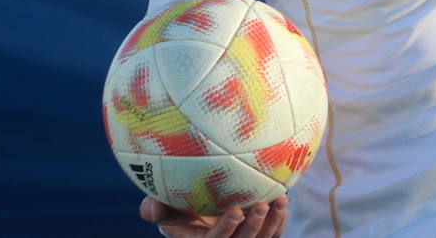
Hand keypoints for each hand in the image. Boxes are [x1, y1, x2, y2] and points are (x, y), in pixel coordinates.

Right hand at [140, 196, 288, 237]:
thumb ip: (155, 208)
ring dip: (272, 224)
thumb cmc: (178, 203)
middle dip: (253, 229)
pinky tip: (284, 203)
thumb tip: (151, 208)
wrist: (200, 204)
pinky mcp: (257, 237)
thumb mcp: (163, 206)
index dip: (226, 230)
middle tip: (262, 205)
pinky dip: (279, 222)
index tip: (236, 210)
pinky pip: (271, 236)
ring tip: (281, 201)